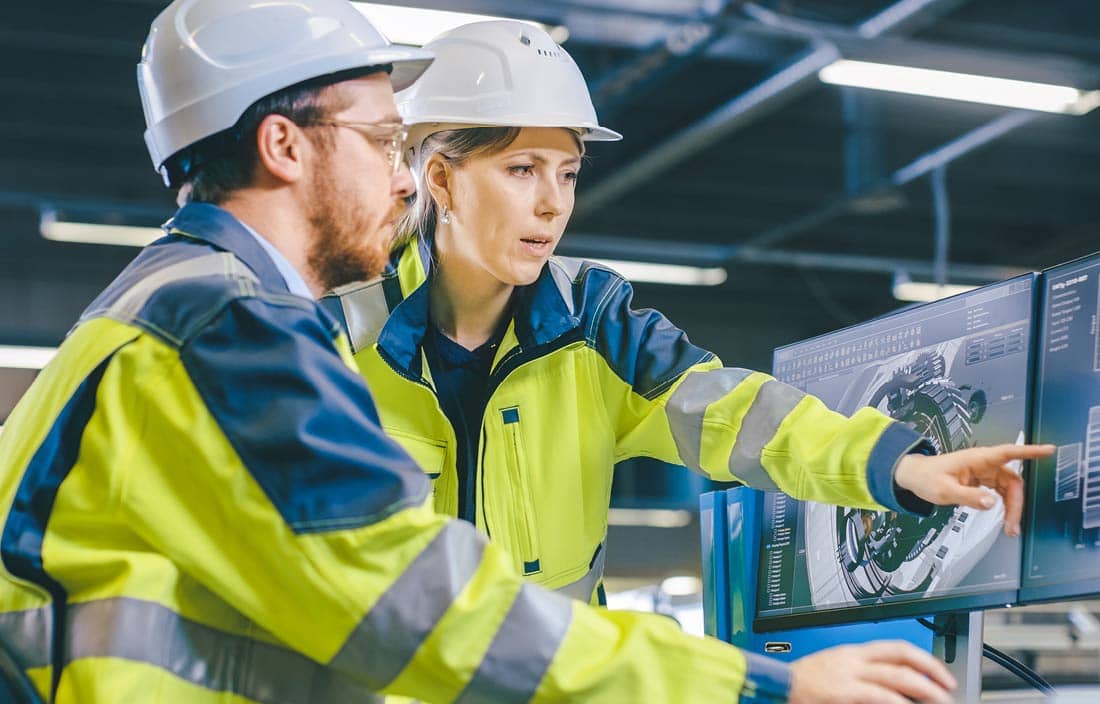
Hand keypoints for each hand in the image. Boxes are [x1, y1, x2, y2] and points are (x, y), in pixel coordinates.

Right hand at [789, 641, 955, 703]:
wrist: (775, 685)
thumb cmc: (801, 683)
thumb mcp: (834, 670)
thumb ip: (861, 674)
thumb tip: (890, 686)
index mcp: (852, 652)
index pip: (897, 647)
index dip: (923, 659)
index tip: (939, 673)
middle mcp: (854, 659)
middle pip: (902, 659)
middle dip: (931, 674)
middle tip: (948, 689)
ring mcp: (849, 674)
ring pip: (897, 676)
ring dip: (925, 689)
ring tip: (940, 700)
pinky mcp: (843, 691)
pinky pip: (879, 694)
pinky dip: (898, 701)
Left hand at [894, 443, 1053, 535]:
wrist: (915, 476)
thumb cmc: (926, 477)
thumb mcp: (944, 491)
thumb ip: (968, 497)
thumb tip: (991, 503)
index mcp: (976, 459)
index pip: (1008, 453)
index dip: (1030, 451)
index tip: (1048, 450)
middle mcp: (983, 464)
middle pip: (1012, 481)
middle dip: (1017, 503)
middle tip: (1013, 525)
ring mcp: (983, 472)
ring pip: (1008, 489)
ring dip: (1012, 508)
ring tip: (1010, 528)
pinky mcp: (982, 481)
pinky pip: (1000, 493)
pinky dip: (1004, 506)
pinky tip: (1003, 519)